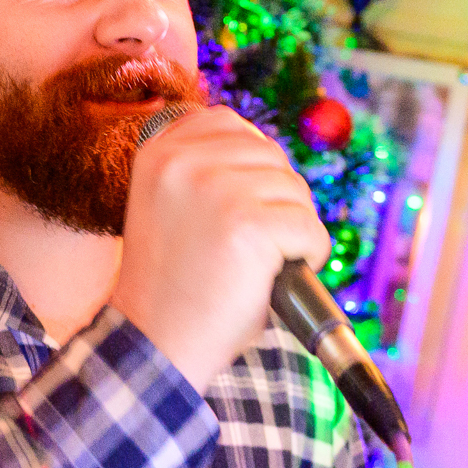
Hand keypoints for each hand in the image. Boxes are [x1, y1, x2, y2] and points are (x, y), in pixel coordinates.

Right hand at [109, 107, 329, 392]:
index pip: (227, 124)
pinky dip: (308, 257)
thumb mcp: (171, 207)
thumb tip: (266, 151)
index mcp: (158, 153)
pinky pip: (309, 228)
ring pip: (295, 191)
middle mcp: (182, 161)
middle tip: (251, 246)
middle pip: (270, 155)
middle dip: (276, 200)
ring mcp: (215, 189)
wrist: (157, 344)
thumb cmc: (173, 285)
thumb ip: (204, 170)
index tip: (240, 206)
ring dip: (292, 231)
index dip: (249, 164)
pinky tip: (274, 279)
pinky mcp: (248, 224)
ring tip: (258, 265)